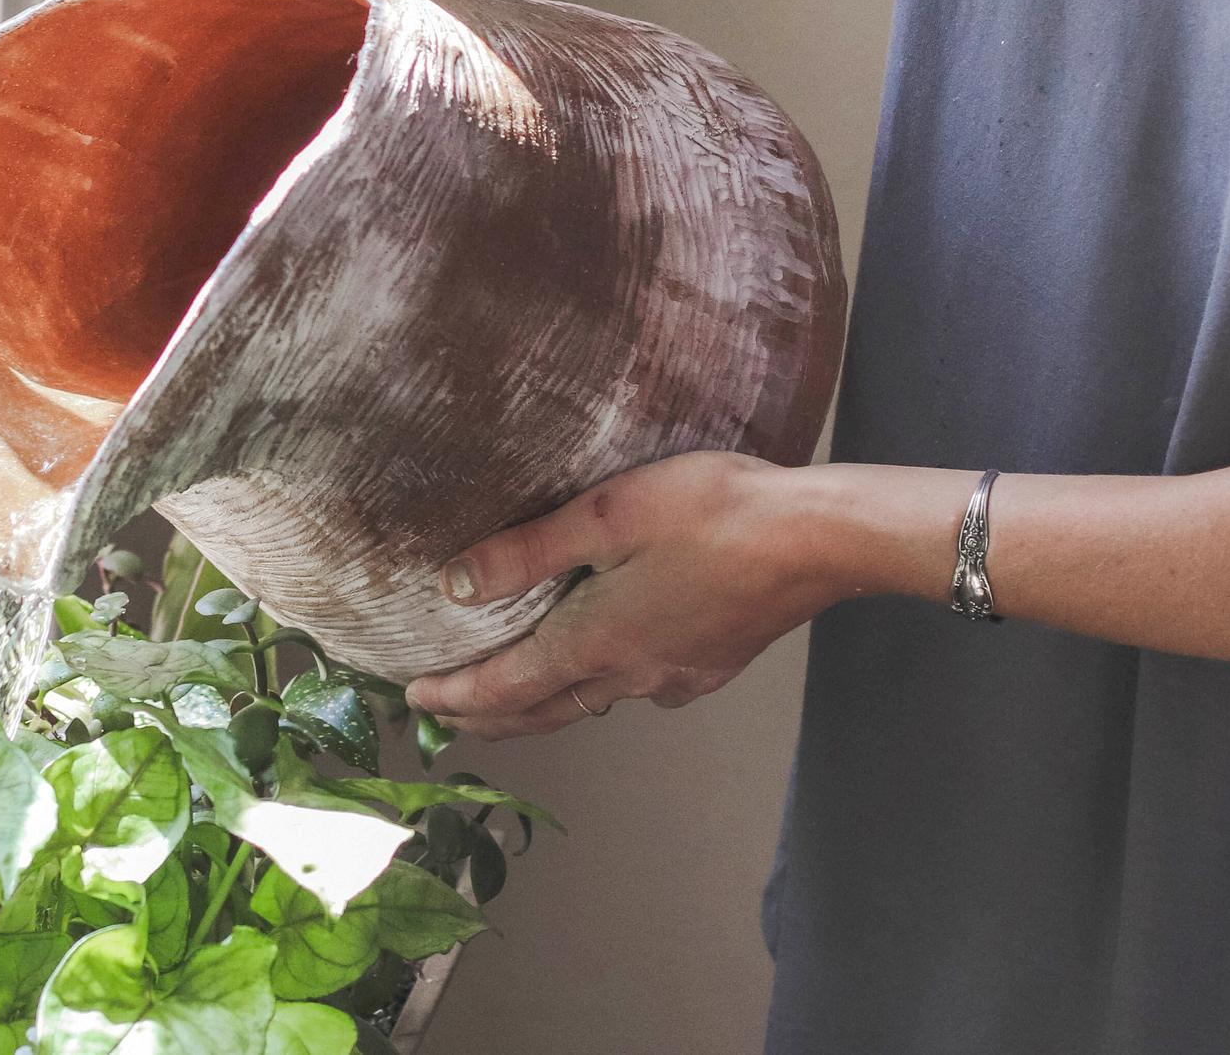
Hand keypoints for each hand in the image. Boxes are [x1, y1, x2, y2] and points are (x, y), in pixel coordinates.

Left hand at [402, 452, 837, 740]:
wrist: (815, 539)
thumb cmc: (711, 512)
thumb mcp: (607, 514)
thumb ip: (529, 551)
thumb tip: (454, 585)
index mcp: (597, 641)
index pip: (506, 686)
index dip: (455, 696)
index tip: (414, 701)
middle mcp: (631, 675)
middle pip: (542, 711)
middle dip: (488, 716)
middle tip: (446, 714)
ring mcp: (675, 677)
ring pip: (590, 701)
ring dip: (540, 703)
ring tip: (511, 692)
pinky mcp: (710, 665)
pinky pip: (636, 687)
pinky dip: (597, 685)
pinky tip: (607, 660)